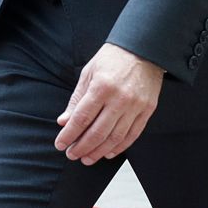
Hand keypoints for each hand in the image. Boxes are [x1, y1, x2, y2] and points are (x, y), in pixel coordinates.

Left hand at [55, 43, 163, 164]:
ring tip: (87, 158)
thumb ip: (76, 99)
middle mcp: (119, 99)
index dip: (69, 134)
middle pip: (97, 132)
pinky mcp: (147, 110)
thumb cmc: (113, 58)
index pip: (82, 118)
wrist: (144, 49)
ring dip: (99, 152)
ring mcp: (135, 106)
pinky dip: (119, 147)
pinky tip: (108, 153)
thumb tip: (64, 121)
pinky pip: (132, 135)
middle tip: (72, 154)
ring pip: (115, 138)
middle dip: (82, 147)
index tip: (60, 144)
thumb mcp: (89, 73)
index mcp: (101, 87)